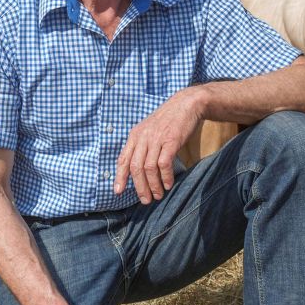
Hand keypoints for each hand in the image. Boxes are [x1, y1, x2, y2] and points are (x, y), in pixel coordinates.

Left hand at [114, 88, 202, 202]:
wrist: (186, 104)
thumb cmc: (168, 121)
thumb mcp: (149, 129)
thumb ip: (141, 145)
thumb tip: (136, 168)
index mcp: (135, 135)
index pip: (123, 159)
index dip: (120, 176)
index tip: (117, 191)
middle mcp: (143, 137)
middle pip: (135, 167)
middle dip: (139, 187)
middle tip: (145, 200)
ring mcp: (156, 138)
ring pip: (149, 168)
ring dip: (153, 185)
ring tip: (158, 195)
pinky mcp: (171, 140)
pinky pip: (164, 164)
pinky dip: (165, 177)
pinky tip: (168, 184)